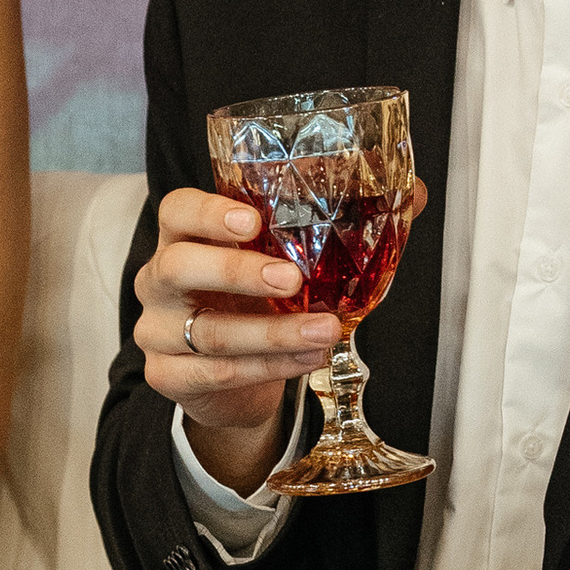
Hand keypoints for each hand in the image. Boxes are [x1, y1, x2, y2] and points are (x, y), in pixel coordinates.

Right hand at [138, 185, 394, 497]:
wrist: (233, 377)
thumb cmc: (258, 301)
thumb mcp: (290, 258)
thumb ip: (344, 221)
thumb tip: (412, 193)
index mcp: (183, 236)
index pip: (177, 211)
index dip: (207, 213)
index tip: (250, 221)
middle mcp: (159, 279)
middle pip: (178, 266)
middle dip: (236, 272)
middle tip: (290, 280)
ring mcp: (157, 330)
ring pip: (207, 332)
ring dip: (271, 333)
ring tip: (323, 330)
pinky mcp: (168, 375)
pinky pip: (218, 373)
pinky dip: (269, 368)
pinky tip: (306, 360)